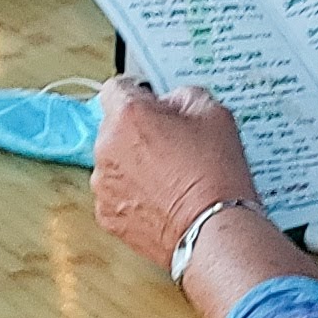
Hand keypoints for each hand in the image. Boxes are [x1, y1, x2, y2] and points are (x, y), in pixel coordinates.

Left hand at [93, 80, 257, 270]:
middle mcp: (107, 147)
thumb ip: (183, 95)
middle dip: (139, 132)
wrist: (212, 230)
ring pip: (114, 162)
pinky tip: (162, 199)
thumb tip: (171, 102)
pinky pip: (116, 194)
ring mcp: (103, 184)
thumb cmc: (214, 177)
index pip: (116, 88)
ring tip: (171, 177)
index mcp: (129, 116)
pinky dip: (133, 195)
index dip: (138, 94)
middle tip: (173, 146)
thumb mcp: (213, 113)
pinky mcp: (107, 215)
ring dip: (134, 164)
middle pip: (115, 127)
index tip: (150, 103)